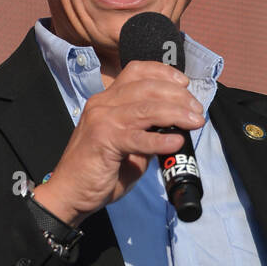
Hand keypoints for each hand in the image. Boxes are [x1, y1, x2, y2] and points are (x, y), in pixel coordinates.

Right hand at [31, 61, 204, 226]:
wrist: (69, 193)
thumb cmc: (97, 171)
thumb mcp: (126, 145)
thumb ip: (145, 132)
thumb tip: (174, 127)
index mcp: (106, 100)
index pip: (136, 71)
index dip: (163, 73)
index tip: (185, 84)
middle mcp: (102, 104)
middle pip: (147, 87)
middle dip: (178, 96)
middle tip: (197, 110)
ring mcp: (102, 120)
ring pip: (146, 108)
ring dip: (176, 113)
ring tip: (195, 122)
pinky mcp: (104, 141)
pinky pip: (138, 137)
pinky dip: (160, 139)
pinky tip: (176, 142)